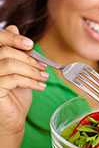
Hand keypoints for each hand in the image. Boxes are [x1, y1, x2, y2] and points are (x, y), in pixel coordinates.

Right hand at [0, 25, 47, 143]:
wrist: (13, 119)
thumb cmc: (15, 96)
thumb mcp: (19, 71)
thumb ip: (16, 52)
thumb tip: (13, 28)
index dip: (12, 38)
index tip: (30, 44)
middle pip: (5, 51)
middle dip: (29, 58)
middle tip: (44, 67)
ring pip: (10, 64)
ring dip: (32, 70)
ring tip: (45, 77)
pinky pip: (13, 79)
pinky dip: (31, 81)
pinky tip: (41, 86)